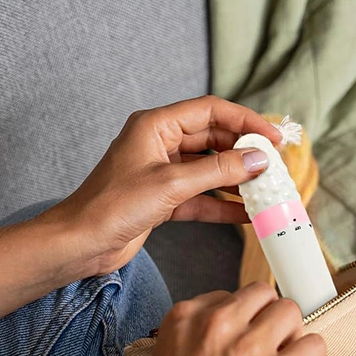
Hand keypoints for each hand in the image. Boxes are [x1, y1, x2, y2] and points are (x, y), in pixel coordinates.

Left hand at [46, 96, 281, 276]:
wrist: (82, 244)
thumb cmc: (112, 207)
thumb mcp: (172, 184)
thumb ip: (218, 171)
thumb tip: (257, 160)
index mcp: (155, 125)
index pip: (210, 112)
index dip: (245, 121)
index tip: (272, 137)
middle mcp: (159, 144)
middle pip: (213, 140)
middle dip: (243, 154)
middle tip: (273, 168)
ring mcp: (162, 173)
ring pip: (209, 171)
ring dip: (236, 182)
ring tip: (265, 192)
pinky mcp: (162, 200)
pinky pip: (200, 197)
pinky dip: (222, 205)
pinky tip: (246, 215)